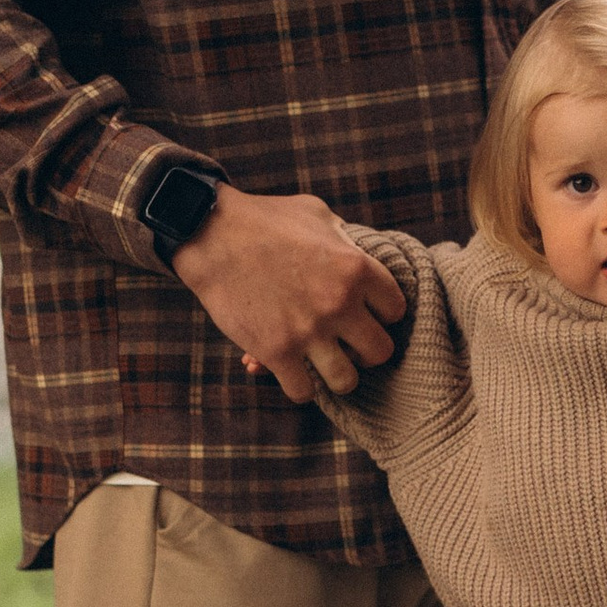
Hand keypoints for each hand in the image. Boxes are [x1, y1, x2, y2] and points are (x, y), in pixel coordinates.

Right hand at [174, 187, 404, 402]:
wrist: (211, 234)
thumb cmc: (264, 219)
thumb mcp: (317, 214)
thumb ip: (344, 238)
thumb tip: (358, 251)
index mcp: (356, 267)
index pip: (396, 310)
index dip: (382, 314)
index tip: (365, 315)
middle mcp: (339, 303)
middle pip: (381, 352)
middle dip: (365, 351)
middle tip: (349, 346)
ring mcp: (308, 331)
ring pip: (346, 381)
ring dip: (336, 376)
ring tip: (323, 365)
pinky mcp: (276, 351)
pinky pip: (304, 391)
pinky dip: (300, 386)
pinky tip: (293, 372)